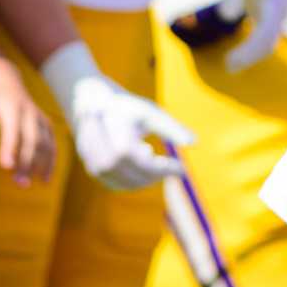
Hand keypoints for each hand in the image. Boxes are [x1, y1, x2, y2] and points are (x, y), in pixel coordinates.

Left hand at [0, 55, 55, 186]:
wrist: (5, 79)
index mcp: (12, 106)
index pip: (12, 128)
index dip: (10, 147)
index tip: (6, 167)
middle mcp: (29, 112)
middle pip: (32, 139)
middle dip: (28, 162)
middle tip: (20, 184)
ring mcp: (39, 118)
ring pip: (45, 143)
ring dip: (40, 166)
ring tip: (29, 185)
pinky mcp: (45, 125)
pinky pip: (51, 144)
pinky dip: (50, 161)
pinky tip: (45, 179)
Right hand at [40, 40, 192, 190]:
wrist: (91, 102)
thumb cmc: (126, 107)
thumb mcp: (150, 112)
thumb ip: (170, 128)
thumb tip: (195, 143)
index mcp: (116, 134)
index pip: (143, 161)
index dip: (163, 168)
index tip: (182, 168)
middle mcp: (101, 152)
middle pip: (133, 176)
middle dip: (155, 175)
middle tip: (171, 167)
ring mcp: (93, 163)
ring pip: (124, 184)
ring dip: (145, 179)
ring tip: (155, 162)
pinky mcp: (92, 170)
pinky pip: (116, 184)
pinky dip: (133, 180)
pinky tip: (142, 165)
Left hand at [204, 0, 286, 70]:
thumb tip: (226, 17)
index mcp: (277, 0)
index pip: (267, 33)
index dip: (250, 50)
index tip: (230, 61)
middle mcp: (281, 8)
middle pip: (270, 41)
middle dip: (251, 56)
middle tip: (227, 66)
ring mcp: (275, 11)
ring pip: (268, 42)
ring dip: (252, 55)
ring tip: (229, 65)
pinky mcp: (267, 13)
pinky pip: (263, 37)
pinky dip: (251, 49)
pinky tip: (234, 57)